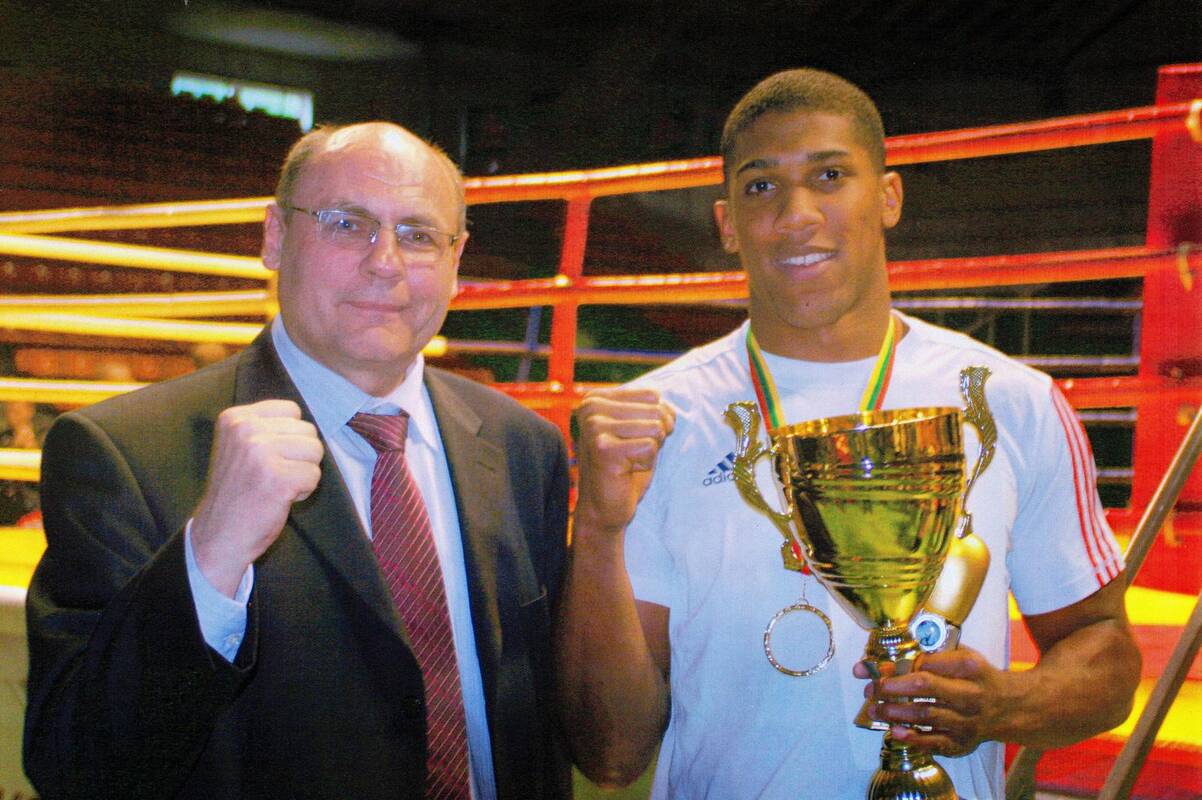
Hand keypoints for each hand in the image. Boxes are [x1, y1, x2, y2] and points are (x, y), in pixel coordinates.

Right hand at [191, 399, 322, 595]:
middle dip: (299, 456)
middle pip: (308, 431)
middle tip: (271, 476)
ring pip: (315, 451)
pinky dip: (304, 491)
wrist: (218, 536)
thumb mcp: (239, 446)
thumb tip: (308, 422)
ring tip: (275, 486)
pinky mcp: (278, 479)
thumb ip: (267, 428)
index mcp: (235, 418)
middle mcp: (246, 430)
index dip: (290, 436)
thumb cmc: (237, 492)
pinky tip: (280, 499)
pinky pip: (314, 476)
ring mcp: (261, 454)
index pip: (292, 410)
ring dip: (302, 473)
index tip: (268, 457)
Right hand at [572, 387, 674, 537]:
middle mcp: (590, 408)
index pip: (653, 395)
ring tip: (628, 461)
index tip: (633, 438)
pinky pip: (650, 446)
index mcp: (595, 398)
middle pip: (656, 410)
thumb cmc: (624, 466)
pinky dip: (645, 463)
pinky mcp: (604, 449)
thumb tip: (667, 409)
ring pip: (656, 428)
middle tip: (633, 454)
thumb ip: (652, 409)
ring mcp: (594, 427)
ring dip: (650, 450)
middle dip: (656, 436)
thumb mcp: (637, 429)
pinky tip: (626, 471)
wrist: (603, 507)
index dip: (656, 420)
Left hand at [855, 647, 1017, 756]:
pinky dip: (914, 739)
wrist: (1011, 707)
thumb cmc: (977, 677)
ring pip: (926, 715)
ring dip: (895, 712)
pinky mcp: (964, 742)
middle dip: (892, 687)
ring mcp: (968, 720)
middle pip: (926, 687)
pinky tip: (895, 733)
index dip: (899, 665)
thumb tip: (889, 660)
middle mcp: (971, 693)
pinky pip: (936, 742)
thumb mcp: (962, 656)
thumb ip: (932, 656)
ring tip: (874, 708)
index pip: (928, 662)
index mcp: (970, 666)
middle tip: (871, 688)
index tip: (875, 667)